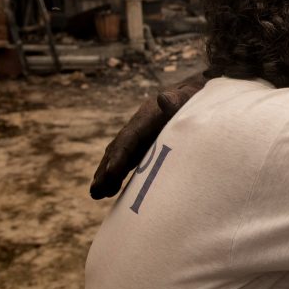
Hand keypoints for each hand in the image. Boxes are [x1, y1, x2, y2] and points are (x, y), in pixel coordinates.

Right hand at [89, 74, 204, 198]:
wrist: (191, 95)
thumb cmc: (192, 97)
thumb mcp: (188, 96)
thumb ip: (177, 99)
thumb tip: (163, 98)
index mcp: (148, 115)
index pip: (131, 137)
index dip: (120, 155)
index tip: (111, 172)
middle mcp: (138, 126)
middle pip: (119, 148)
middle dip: (107, 169)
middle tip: (96, 190)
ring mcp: (140, 136)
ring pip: (120, 156)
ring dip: (107, 174)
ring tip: (97, 194)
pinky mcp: (144, 145)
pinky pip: (128, 160)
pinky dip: (117, 174)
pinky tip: (109, 190)